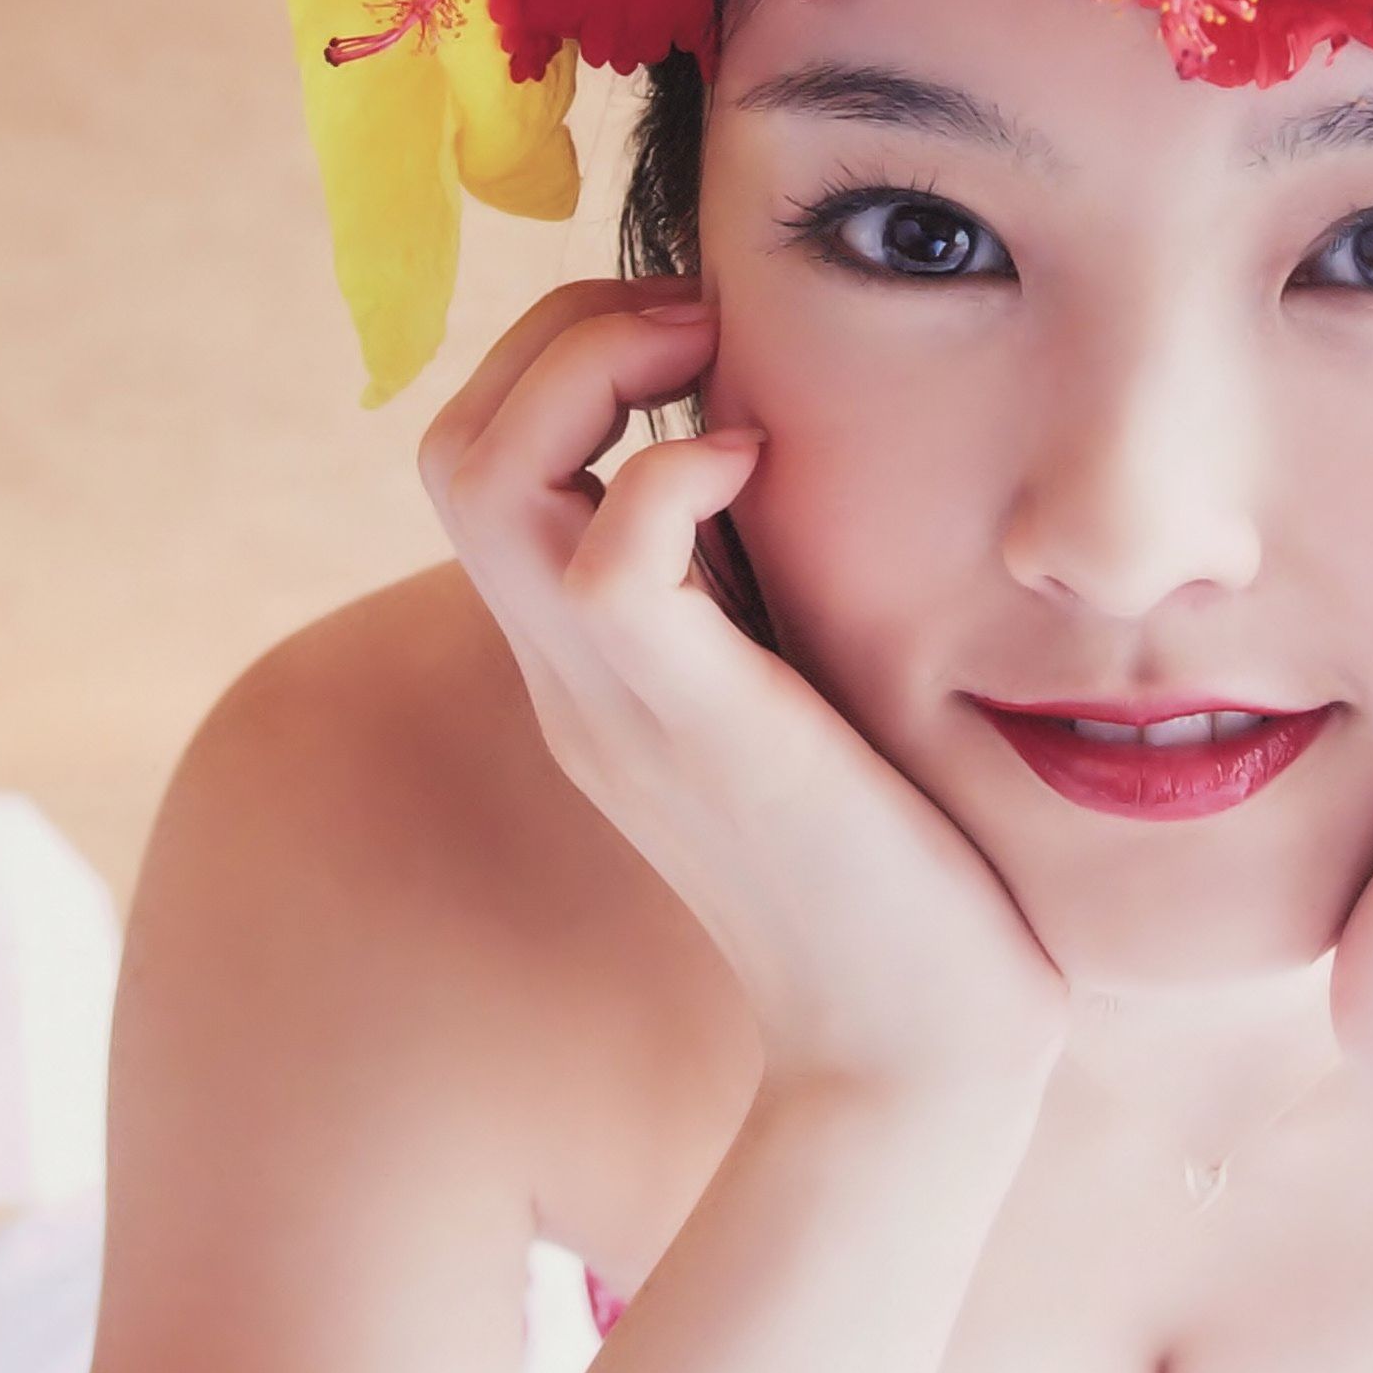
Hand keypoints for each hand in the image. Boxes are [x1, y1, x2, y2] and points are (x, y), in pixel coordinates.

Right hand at [421, 280, 1066, 1109]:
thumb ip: (781, 596)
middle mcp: (576, 676)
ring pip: (483, 472)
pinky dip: (671, 469)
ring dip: (591, 363)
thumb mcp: (815, 690)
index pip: (490, 459)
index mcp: (596, 664)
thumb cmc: (906, 870)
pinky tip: (763, 466)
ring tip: (712, 362)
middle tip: (699, 320)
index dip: (573, 354)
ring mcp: (617, 704)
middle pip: (453, 443)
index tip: (710, 335)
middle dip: (562, 329)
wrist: (919, 1052)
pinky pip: (608, 560)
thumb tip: (810, 458)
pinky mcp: (698, 732)